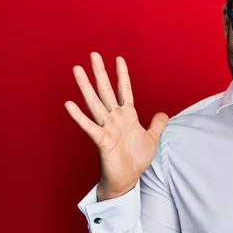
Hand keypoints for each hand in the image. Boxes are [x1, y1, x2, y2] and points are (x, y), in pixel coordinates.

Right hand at [64, 52, 168, 200]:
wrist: (128, 178)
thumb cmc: (136, 159)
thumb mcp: (152, 138)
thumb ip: (157, 124)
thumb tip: (163, 113)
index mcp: (127, 115)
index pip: (125, 90)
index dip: (122, 75)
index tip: (118, 58)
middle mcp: (115, 118)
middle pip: (106, 90)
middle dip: (100, 72)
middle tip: (93, 54)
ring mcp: (107, 127)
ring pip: (95, 103)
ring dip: (86, 86)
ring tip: (77, 70)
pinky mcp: (102, 140)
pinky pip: (89, 126)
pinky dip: (79, 116)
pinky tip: (69, 104)